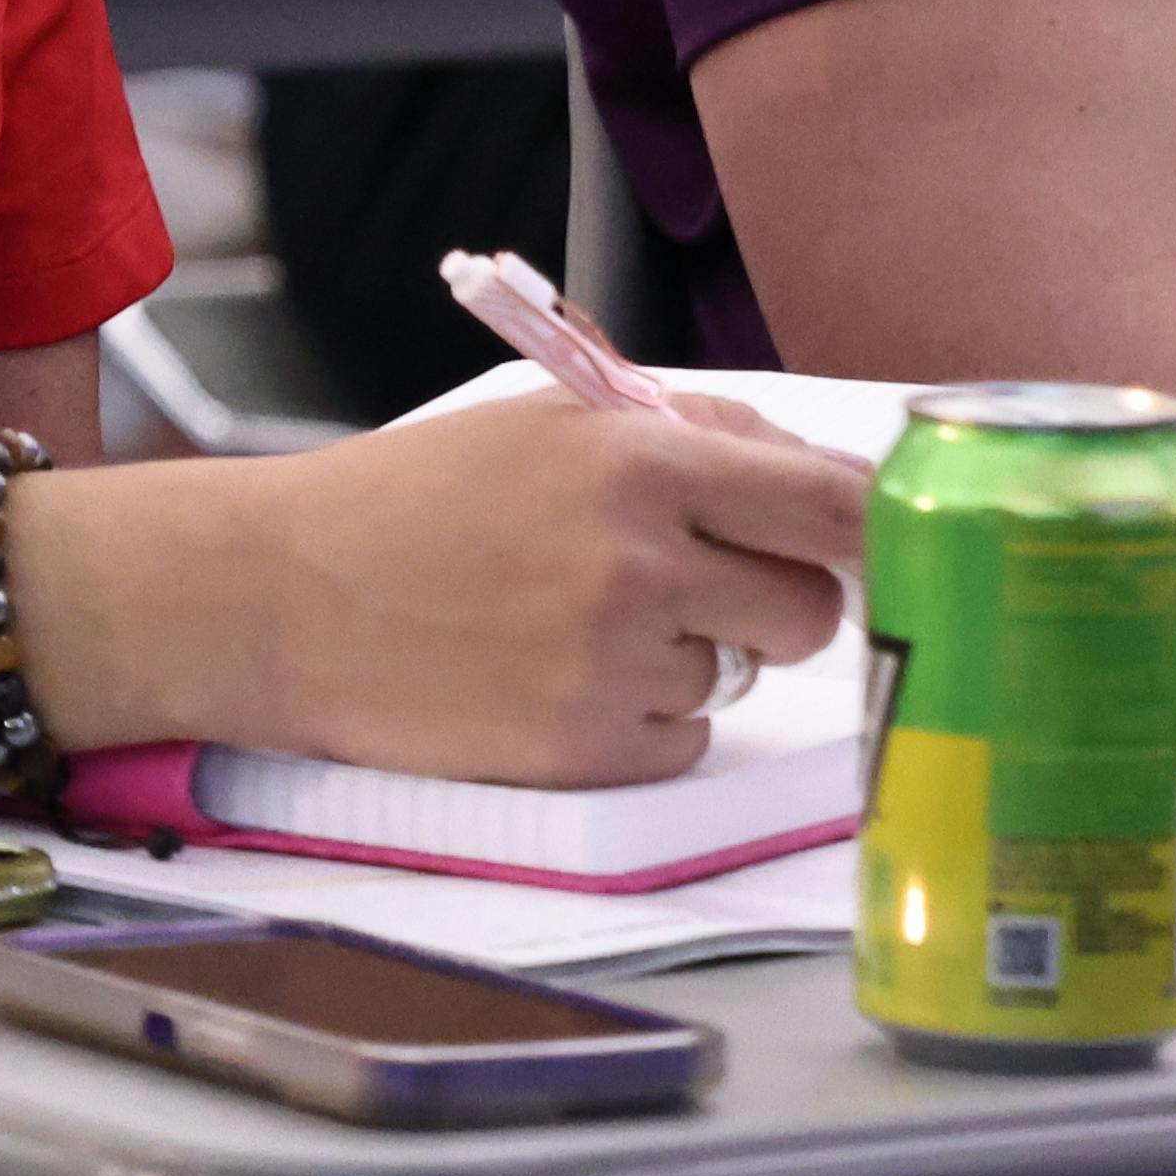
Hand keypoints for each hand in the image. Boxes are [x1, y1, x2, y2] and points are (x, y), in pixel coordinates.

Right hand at [132, 394, 867, 787]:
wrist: (284, 596)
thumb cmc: (415, 500)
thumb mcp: (547, 425)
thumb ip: (690, 436)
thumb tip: (821, 475)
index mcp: (636, 461)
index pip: (826, 500)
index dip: (875, 525)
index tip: (891, 539)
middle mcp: (639, 562)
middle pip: (807, 606)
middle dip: (774, 599)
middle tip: (699, 584)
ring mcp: (613, 664)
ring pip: (738, 676)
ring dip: (691, 657)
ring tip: (579, 624)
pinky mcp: (585, 749)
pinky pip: (681, 742)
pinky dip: (642, 720)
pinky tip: (555, 679)